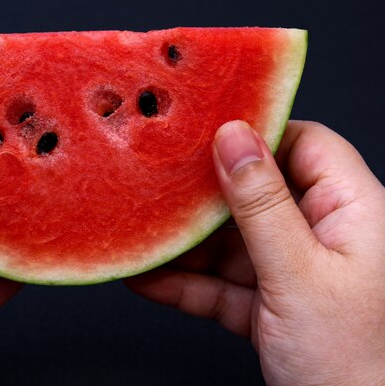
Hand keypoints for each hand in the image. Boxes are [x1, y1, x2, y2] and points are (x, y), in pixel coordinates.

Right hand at [125, 120, 384, 385]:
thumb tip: (232, 139)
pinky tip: (149, 280)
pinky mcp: (272, 307)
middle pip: (258, 196)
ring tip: (141, 240)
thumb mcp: (297, 275)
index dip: (257, 137)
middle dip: (205, 200)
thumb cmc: (356, 365)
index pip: (306, 146)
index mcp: (354, 213)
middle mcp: (326, 237)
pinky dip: (187, 286)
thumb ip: (261, 206)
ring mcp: (296, 273)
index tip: (206, 134)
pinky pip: (223, 285)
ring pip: (233, 245)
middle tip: (159, 189)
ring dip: (186, 249)